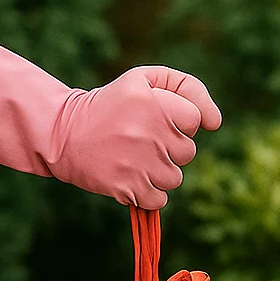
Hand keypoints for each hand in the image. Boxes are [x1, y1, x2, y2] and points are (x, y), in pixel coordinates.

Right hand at [0, 20, 221, 207]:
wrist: (63, 133)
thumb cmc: (113, 105)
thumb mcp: (144, 81)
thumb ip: (187, 88)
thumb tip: (215, 123)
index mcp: (152, 101)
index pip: (195, 120)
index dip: (180, 121)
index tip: (158, 118)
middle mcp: (146, 131)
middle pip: (188, 152)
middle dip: (171, 147)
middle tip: (143, 139)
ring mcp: (136, 162)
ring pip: (175, 178)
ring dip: (161, 172)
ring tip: (136, 158)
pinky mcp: (126, 188)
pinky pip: (159, 199)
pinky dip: (149, 193)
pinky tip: (132, 176)